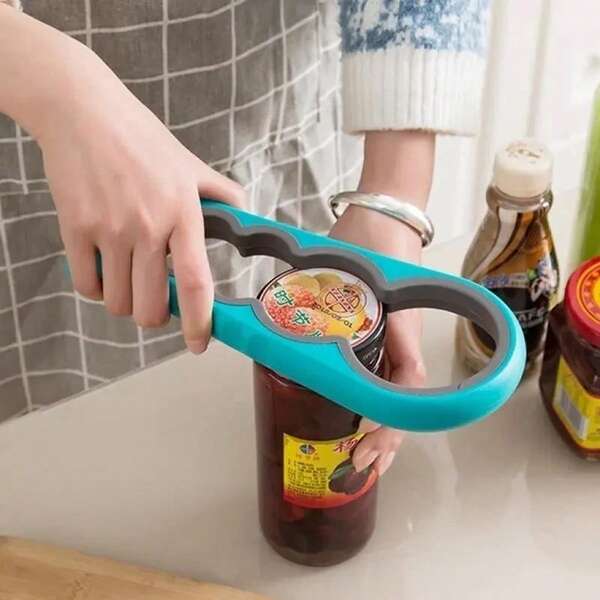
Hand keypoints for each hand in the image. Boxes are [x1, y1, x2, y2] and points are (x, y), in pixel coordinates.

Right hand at [36, 44, 244, 352]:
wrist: (84, 113)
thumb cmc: (142, 139)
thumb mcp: (191, 165)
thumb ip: (222, 195)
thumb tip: (245, 218)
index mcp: (183, 214)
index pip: (197, 282)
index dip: (200, 322)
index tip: (199, 344)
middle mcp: (148, 227)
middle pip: (151, 306)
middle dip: (156, 317)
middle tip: (158, 304)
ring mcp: (109, 230)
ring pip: (118, 302)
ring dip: (126, 302)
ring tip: (129, 279)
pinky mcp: (75, 229)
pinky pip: (86, 285)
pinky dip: (97, 288)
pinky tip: (104, 269)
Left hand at [329, 205, 425, 475]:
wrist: (381, 219)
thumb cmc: (378, 243)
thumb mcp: (366, 272)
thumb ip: (342, 297)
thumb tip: (307, 345)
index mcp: (403, 332)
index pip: (406, 388)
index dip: (390, 423)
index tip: (366, 446)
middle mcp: (401, 344)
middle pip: (401, 402)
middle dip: (383, 441)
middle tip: (357, 466)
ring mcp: (391, 343)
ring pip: (390, 395)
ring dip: (378, 431)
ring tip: (359, 460)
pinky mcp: (377, 337)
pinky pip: (377, 377)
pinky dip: (368, 405)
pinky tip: (352, 420)